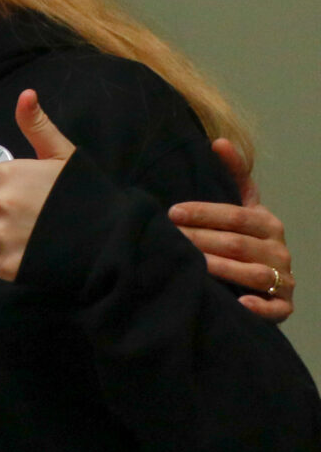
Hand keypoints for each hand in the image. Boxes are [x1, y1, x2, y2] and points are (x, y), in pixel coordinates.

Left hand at [0, 90, 75, 281]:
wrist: (114, 238)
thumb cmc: (89, 193)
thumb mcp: (64, 155)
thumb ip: (38, 126)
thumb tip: (25, 93)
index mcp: (7, 174)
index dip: (2, 194)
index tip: (27, 200)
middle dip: (4, 218)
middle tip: (36, 221)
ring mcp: (3, 237)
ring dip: (7, 242)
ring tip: (39, 238)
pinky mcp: (9, 266)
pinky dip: (9, 263)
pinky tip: (34, 256)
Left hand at [170, 138, 294, 322]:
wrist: (265, 280)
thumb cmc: (244, 239)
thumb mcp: (242, 206)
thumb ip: (233, 176)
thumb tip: (218, 141)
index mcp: (268, 223)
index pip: (236, 215)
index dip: (204, 213)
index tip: (172, 213)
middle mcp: (279, 250)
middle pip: (237, 244)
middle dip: (201, 241)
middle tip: (168, 239)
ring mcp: (283, 279)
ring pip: (251, 274)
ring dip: (220, 269)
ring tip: (190, 266)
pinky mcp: (283, 306)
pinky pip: (276, 309)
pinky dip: (260, 308)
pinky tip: (239, 303)